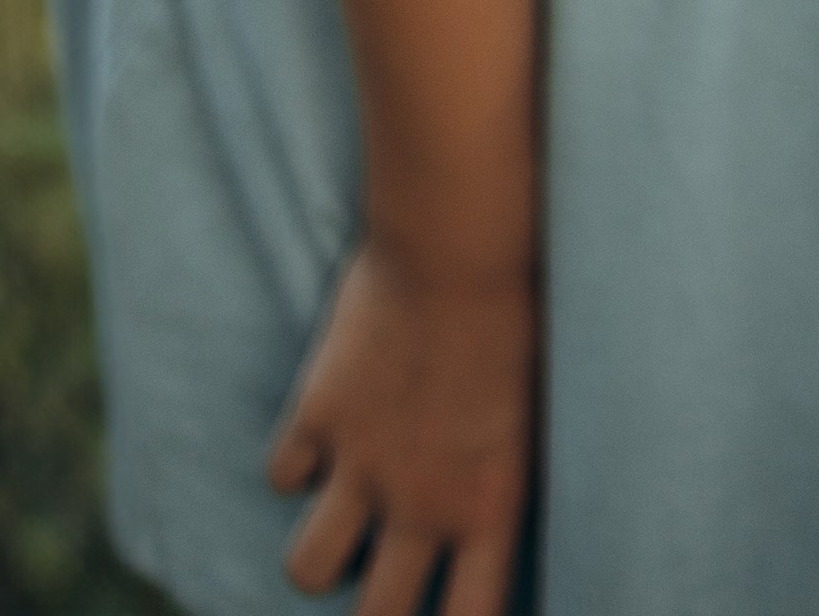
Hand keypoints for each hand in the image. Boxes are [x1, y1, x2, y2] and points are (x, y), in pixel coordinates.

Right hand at [266, 238, 535, 613]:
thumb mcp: (535, 406)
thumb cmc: (521, 306)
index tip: (444, 614)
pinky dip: (296, 463)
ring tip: (342, 521)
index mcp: (490, 503)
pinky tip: (320, 436)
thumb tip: (487, 511)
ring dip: (322, 556)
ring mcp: (362, 463)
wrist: (461, 239)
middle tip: (381, 594)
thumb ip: (501, 471)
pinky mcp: (316, 414)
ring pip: (309, 571)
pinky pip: (283, 476)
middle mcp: (422, 501)